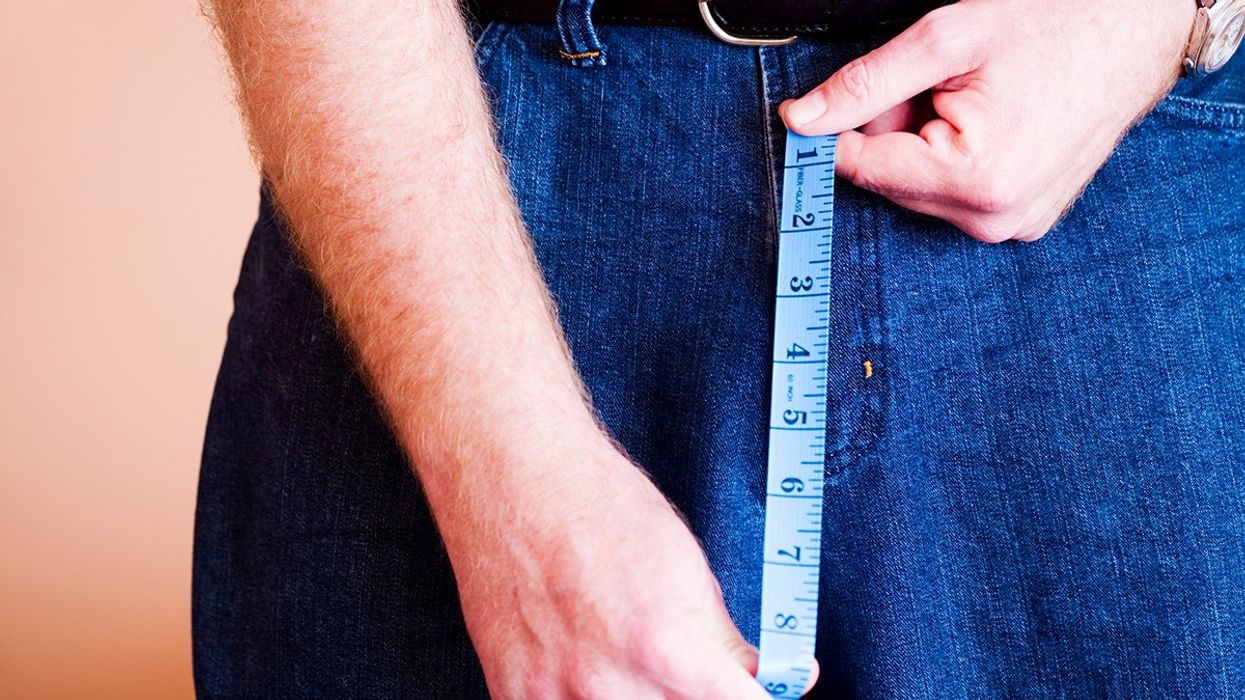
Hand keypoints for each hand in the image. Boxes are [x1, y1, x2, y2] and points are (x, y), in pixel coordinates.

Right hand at [445, 435, 819, 698]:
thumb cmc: (601, 507)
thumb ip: (726, 638)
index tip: (750, 688)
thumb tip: (774, 678)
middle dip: (697, 693)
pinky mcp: (516, 695)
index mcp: (669, 651)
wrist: (513, 478)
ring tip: (637, 665)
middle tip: (691, 669)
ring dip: (646, 697)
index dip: (754, 697)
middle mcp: (611, 687)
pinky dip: (587, 698)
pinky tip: (589, 673)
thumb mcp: (689, 567)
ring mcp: (557, 697)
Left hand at [779, 0, 1194, 241]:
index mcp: (975, 179)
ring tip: (971, 102)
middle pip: (889, 182)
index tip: (843, 99)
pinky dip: (952, 162)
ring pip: (919, 190)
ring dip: (923, 146)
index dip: (842, 130)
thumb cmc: (1056, 27)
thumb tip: (800, 121)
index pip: (861, 169)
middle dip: (894, 132)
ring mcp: (1012, 225)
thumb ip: (863, 86)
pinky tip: (988, 125)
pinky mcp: (1022, 222)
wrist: (1137, 32)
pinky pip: (954, 197)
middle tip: (937, 87)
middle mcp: (994, 217)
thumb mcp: (945, 42)